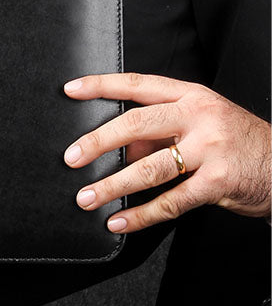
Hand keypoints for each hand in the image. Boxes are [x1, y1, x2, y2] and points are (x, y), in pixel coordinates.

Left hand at [63, 73, 271, 232]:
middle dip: (97, 142)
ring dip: (111, 186)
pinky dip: (140, 215)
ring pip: (148, 168)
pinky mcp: (218, 182)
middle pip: (137, 125)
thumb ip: (158, 132)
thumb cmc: (236, 143)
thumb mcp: (199, 124)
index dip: (102, 85)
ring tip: (86, 197)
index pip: (138, 84)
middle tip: (71, 158)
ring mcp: (210, 149)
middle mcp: (199, 116)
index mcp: (190, 96)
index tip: (72, 89)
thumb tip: (115, 146)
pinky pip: (169, 202)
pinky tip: (118, 221)